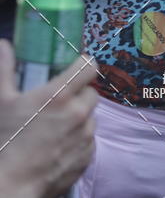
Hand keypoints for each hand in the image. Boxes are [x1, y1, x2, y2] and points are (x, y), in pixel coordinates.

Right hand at [0, 40, 97, 197]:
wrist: (13, 187)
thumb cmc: (6, 142)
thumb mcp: (3, 102)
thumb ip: (5, 69)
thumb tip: (3, 44)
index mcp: (60, 95)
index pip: (89, 66)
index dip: (83, 65)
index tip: (73, 70)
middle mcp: (79, 113)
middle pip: (91, 92)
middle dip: (78, 95)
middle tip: (59, 103)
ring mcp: (85, 136)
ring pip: (91, 117)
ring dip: (79, 118)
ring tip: (56, 127)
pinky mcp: (88, 157)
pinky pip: (90, 140)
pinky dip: (79, 140)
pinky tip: (60, 146)